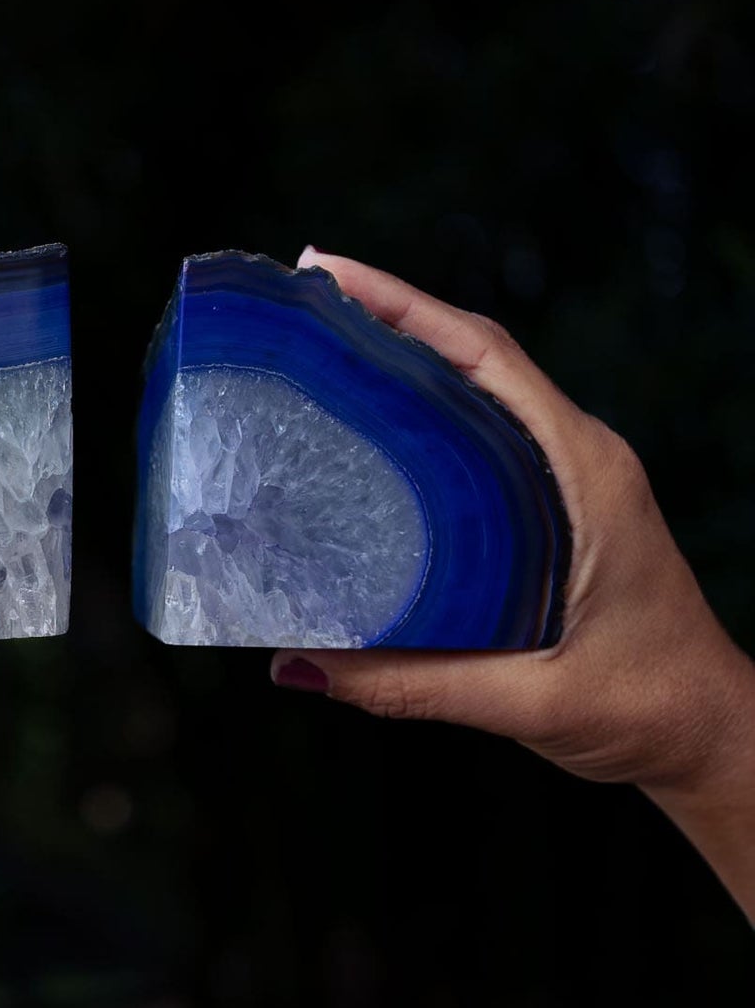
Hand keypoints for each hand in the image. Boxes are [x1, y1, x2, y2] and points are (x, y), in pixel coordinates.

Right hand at [272, 250, 754, 911]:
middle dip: (388, 317)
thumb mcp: (528, 700)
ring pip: (479, 390)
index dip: (405, 307)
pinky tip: (370, 428)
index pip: (487, 357)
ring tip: (319, 347)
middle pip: (474, 355)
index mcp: (585, 475)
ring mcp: (573, 477)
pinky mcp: (561, 505)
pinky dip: (427, 411)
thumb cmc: (644, 708)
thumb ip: (412, 684)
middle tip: (300, 302)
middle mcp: (580, 459)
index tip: (329, 274)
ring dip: (406, 358)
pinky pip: (485, 435)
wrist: (710, 733)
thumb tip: (297, 665)